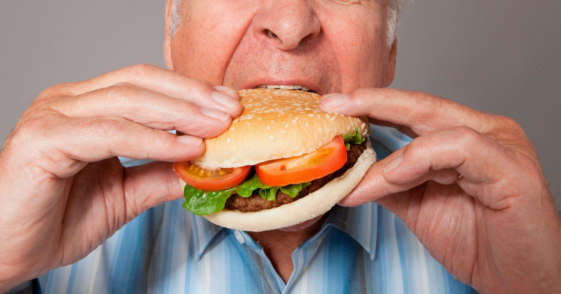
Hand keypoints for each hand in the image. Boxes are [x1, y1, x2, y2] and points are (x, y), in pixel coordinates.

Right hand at [0, 64, 241, 290]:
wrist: (6, 253)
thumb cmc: (55, 221)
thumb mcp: (124, 195)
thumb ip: (159, 175)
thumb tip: (203, 167)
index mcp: (86, 107)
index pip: (146, 84)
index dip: (190, 90)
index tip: (228, 104)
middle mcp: (68, 102)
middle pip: (141, 82)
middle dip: (193, 95)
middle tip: (231, 110)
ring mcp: (53, 115)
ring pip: (129, 100)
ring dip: (181, 112)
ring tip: (217, 126)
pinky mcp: (44, 139)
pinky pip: (110, 132)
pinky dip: (153, 139)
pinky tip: (185, 147)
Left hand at [319, 89, 560, 293]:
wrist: (519, 281)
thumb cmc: (478, 242)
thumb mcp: (418, 206)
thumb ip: (389, 183)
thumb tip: (351, 172)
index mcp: (464, 137)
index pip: (412, 111)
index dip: (372, 104)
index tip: (333, 106)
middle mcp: (484, 132)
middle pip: (421, 105)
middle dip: (372, 102)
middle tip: (333, 104)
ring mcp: (502, 146)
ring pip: (434, 126)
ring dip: (389, 154)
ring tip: (360, 177)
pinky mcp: (512, 168)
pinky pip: (460, 147)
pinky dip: (421, 158)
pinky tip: (396, 176)